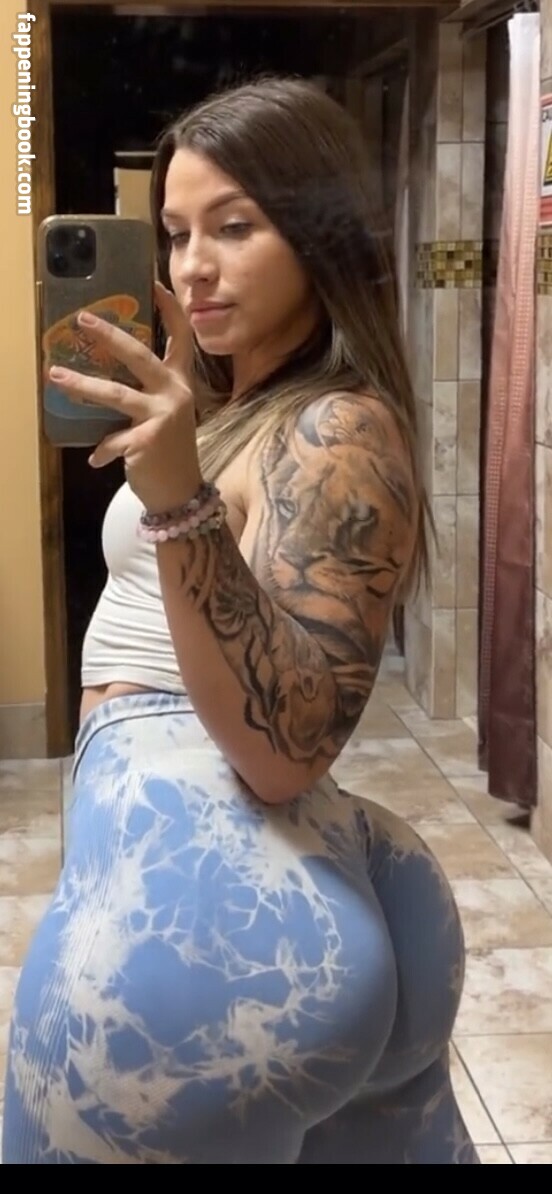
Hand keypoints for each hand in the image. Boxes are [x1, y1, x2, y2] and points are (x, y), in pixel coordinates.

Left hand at [48, 281, 202, 512]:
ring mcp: (162, 416)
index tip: (153, 284)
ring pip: (114, 393)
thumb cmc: (169, 450)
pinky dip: (102, 451)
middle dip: (109, 335)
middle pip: (139, 355)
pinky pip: (112, 440)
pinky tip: (95, 460)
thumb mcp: (166, 414)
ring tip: (55, 375)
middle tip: (83, 319)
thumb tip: (108, 369)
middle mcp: (175, 393)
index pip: (181, 337)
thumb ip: (148, 391)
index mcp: (180, 382)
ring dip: (81, 384)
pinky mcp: (147, 440)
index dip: (170, 309)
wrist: (181, 492)